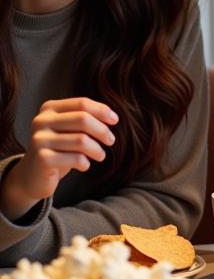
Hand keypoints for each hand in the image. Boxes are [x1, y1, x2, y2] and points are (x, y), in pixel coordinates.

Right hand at [2, 98, 117, 209]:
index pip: (82, 103)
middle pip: (83, 119)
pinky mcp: (42, 158)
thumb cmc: (58, 148)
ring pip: (82, 141)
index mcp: (49, 109)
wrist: (32, 175)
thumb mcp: (68, 129)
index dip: (102, 111)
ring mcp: (40, 139)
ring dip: (97, 150)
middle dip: (102, 131)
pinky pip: (76, 158)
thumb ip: (85, 118)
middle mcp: (41, 121)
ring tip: (100, 155)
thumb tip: (112, 117)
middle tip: (110, 141)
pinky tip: (84, 165)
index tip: (115, 120)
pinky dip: (86, 163)